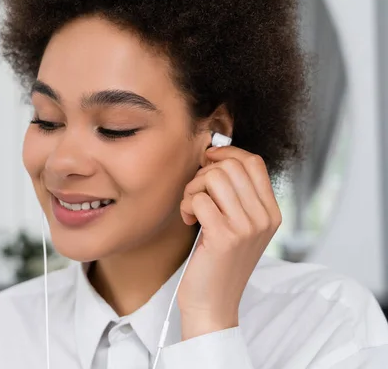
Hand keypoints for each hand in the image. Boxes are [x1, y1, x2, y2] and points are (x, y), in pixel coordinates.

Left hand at [178, 146, 281, 339]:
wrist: (213, 304)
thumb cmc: (219, 262)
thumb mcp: (238, 226)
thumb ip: (236, 195)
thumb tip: (214, 156)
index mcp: (271, 213)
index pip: (254, 162)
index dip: (226, 153)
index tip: (207, 163)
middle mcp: (264, 218)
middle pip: (231, 165)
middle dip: (204, 174)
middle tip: (196, 195)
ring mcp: (246, 227)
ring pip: (214, 178)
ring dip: (193, 189)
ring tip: (192, 208)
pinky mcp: (224, 237)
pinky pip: (199, 200)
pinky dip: (186, 206)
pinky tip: (189, 221)